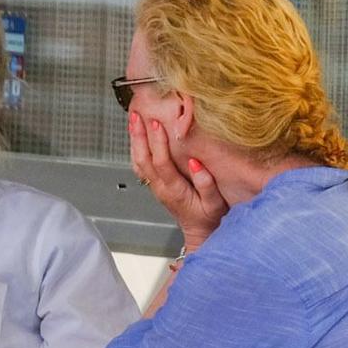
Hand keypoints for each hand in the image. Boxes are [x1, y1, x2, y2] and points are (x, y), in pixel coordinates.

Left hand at [130, 112, 226, 250]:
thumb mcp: (215, 204)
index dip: (157, 143)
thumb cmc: (209, 217)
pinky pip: (141, 165)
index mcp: (174, 190)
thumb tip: (194, 162)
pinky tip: (138, 134)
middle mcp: (160, 187)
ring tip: (133, 119)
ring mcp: (155, 186)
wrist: (200, 232)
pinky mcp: (156, 184)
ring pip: (139, 162)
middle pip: (143, 160)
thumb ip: (206, 184)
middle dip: (139, 136)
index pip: (161, 163)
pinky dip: (137, 148)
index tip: (156, 124)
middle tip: (136, 115)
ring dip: (135, 140)